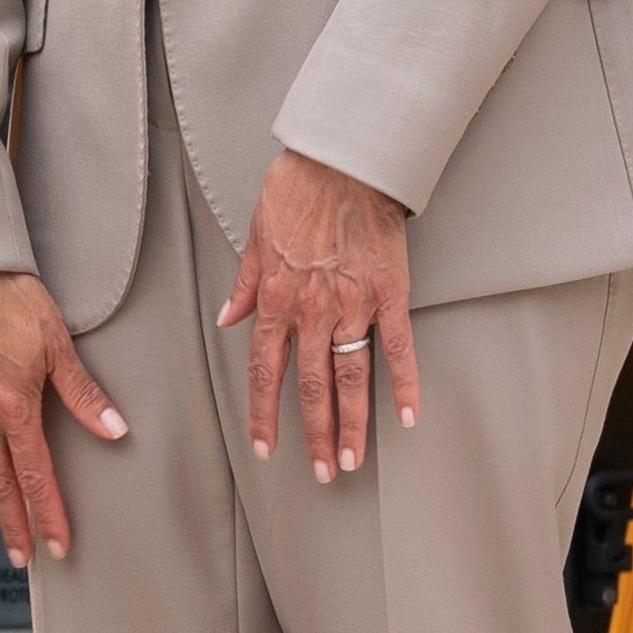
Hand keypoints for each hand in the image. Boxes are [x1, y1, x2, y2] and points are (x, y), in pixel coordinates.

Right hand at [0, 269, 123, 559]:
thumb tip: (115, 430)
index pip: (36, 476)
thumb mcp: (59, 344)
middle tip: (21, 557)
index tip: (55, 546)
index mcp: (15, 409)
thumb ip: (84, 394)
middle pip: (0, 481)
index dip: (48, 515)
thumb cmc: (11, 297)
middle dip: (13, 524)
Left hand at [219, 150, 412, 482]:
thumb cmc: (298, 189)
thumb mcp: (254, 235)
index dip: (265, 412)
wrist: (343, 160)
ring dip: (353, 423)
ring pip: (350, 377)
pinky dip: (405, 384)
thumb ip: (244, 284)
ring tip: (355, 459)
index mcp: (276, 300)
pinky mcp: (389, 293)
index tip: (266, 446)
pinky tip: (407, 416)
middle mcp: (312, 311)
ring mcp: (353, 305)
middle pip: (310, 387)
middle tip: (324, 472)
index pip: (264, 370)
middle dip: (315, 435)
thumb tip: (225, 317)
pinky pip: (397, 347)